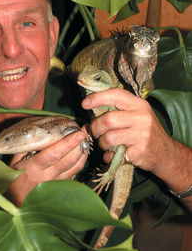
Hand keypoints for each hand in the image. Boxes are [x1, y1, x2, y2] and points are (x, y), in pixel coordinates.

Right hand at [6, 129, 88, 205]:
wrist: (14, 201)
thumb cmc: (13, 179)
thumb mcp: (14, 161)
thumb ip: (25, 147)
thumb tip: (38, 133)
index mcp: (34, 168)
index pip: (54, 154)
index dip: (68, 143)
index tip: (79, 133)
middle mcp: (47, 176)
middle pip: (69, 160)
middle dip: (80, 145)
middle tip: (85, 131)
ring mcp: (56, 183)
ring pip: (76, 167)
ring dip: (83, 152)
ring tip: (85, 139)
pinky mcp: (61, 186)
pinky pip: (75, 172)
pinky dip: (80, 161)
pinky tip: (81, 152)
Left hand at [82, 88, 191, 209]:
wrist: (165, 153)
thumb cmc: (144, 131)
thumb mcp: (136, 114)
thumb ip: (117, 109)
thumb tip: (89, 106)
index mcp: (139, 104)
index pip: (115, 95)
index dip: (97, 98)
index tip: (85, 103)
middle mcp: (142, 117)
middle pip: (108, 119)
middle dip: (96, 127)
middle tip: (96, 132)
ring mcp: (142, 134)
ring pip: (109, 137)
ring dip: (102, 143)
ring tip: (106, 144)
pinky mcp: (139, 151)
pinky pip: (114, 154)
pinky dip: (108, 156)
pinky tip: (114, 154)